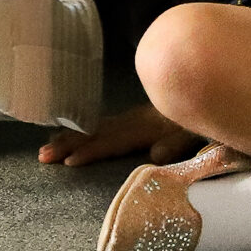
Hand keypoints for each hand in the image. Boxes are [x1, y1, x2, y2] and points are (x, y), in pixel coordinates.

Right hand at [38, 101, 197, 167]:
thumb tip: (155, 157)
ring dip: (69, 138)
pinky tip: (71, 134)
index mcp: (145, 127)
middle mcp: (132, 121)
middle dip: (67, 144)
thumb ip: (175, 143)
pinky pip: (101, 125)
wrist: (208, 90)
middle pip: (94, 134)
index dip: (90, 150)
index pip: (112, 141)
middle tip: (42, 156)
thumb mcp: (195, 131)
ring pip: (94, 129)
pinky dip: (81, 131)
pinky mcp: (133, 118)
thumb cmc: (203, 119)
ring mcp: (131, 118)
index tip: (68, 160)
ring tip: (46, 148)